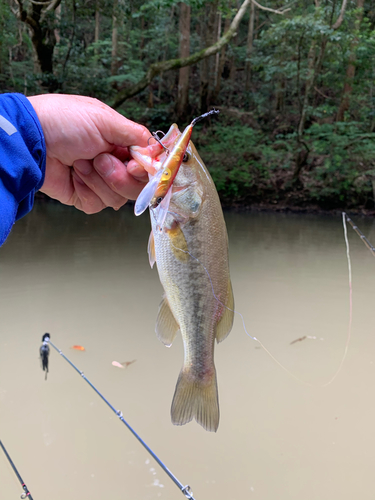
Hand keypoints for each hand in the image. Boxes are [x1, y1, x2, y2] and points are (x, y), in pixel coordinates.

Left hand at [28, 94, 150, 212]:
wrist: (32, 140)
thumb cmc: (63, 121)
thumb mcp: (105, 119)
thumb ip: (137, 135)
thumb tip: (158, 150)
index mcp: (121, 144)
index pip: (148, 165)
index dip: (146, 170)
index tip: (136, 165)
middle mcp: (114, 163)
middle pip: (137, 185)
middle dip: (119, 175)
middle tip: (101, 158)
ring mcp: (100, 182)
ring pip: (119, 197)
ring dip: (100, 179)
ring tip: (81, 161)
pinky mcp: (85, 197)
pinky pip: (99, 203)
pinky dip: (88, 188)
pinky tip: (75, 174)